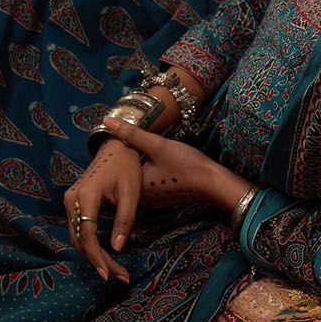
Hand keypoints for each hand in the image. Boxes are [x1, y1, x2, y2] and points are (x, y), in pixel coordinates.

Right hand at [64, 139, 142, 283]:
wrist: (115, 146)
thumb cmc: (126, 167)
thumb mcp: (131, 193)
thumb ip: (124, 220)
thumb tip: (118, 248)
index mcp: (86, 196)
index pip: (88, 235)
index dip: (97, 257)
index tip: (109, 274)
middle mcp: (72, 199)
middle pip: (80, 240)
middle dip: (98, 260)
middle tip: (118, 276)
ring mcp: (70, 200)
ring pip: (77, 237)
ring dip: (93, 255)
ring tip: (114, 270)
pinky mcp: (74, 202)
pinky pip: (79, 229)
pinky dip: (90, 244)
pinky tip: (105, 255)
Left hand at [101, 117, 245, 211]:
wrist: (214, 182)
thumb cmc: (185, 163)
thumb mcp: (157, 144)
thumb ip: (132, 133)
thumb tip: (106, 121)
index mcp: (136, 187)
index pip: (119, 166)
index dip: (119, 149)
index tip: (117, 137)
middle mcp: (142, 198)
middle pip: (128, 174)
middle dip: (128, 158)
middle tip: (125, 140)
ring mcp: (155, 199)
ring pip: (140, 178)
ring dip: (140, 164)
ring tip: (139, 148)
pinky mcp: (165, 197)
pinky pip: (150, 183)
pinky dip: (150, 172)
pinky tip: (155, 162)